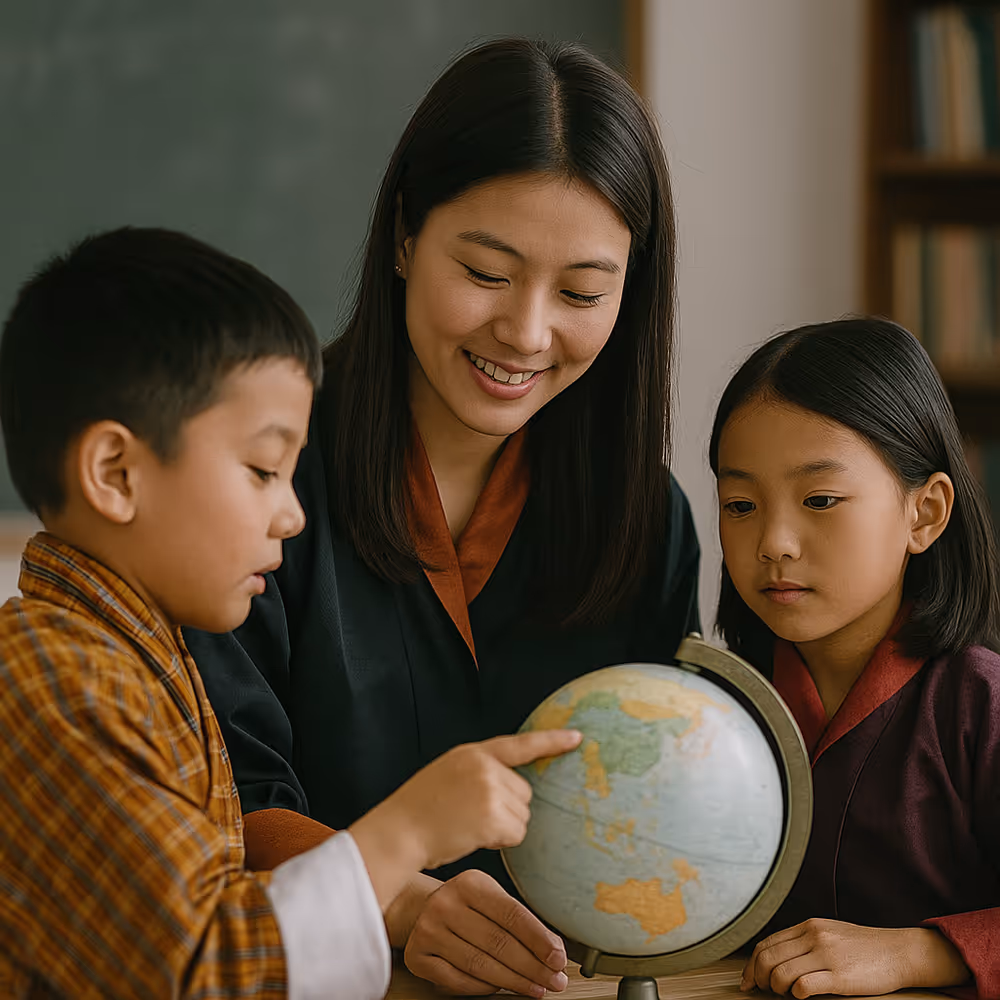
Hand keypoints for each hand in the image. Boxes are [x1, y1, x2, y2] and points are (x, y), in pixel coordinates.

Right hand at [350, 729, 580, 909]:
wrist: (398, 831)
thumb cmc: (420, 811)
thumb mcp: (448, 775)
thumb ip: (479, 773)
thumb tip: (517, 790)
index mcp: (472, 753)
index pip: (519, 744)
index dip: (551, 741)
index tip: (578, 738)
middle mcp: (483, 766)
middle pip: (524, 792)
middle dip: (507, 809)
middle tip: (473, 817)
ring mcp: (488, 789)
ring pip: (522, 815)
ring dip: (503, 827)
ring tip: (468, 826)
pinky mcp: (491, 815)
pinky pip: (516, 834)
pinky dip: (500, 841)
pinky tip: (473, 837)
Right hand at [404, 869, 568, 996]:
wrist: (420, 909)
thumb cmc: (466, 906)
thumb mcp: (491, 899)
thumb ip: (519, 921)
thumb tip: (554, 950)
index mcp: (470, 883)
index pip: (512, 914)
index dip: (539, 939)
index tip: (558, 958)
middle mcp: (446, 903)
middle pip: (498, 942)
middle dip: (532, 966)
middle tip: (554, 980)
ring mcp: (429, 930)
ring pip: (480, 965)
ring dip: (514, 981)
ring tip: (536, 988)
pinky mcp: (417, 956)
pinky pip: (458, 980)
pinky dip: (484, 987)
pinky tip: (501, 987)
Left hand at [741, 918, 970, 996]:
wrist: (898, 952)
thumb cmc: (863, 947)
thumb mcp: (829, 933)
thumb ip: (804, 941)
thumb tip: (777, 959)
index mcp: (808, 926)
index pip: (767, 943)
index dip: (751, 964)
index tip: (748, 980)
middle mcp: (813, 937)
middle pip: (768, 957)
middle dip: (758, 977)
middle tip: (761, 990)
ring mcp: (826, 955)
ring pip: (781, 973)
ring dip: (776, 988)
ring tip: (783, 994)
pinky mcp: (840, 976)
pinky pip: (804, 986)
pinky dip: (796, 994)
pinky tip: (800, 997)